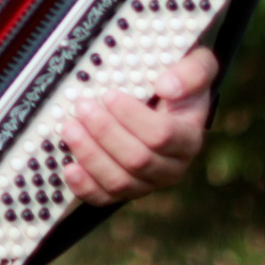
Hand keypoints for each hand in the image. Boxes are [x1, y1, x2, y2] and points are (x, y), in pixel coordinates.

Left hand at [57, 46, 217, 206]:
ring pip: (119, 181)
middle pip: (137, 160)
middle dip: (104, 132)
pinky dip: (84, 186)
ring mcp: (147, 183)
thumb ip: (192, 72)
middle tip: (82, 107)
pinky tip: (69, 168)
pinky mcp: (124, 190)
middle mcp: (170, 167)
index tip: (109, 95)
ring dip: (90, 155)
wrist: (169, 103)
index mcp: (188, 138)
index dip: (132, 117)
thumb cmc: (178, 83)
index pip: (162, 135)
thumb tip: (167, 86)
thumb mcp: (196, 66)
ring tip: (69, 128)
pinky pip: (104, 198)